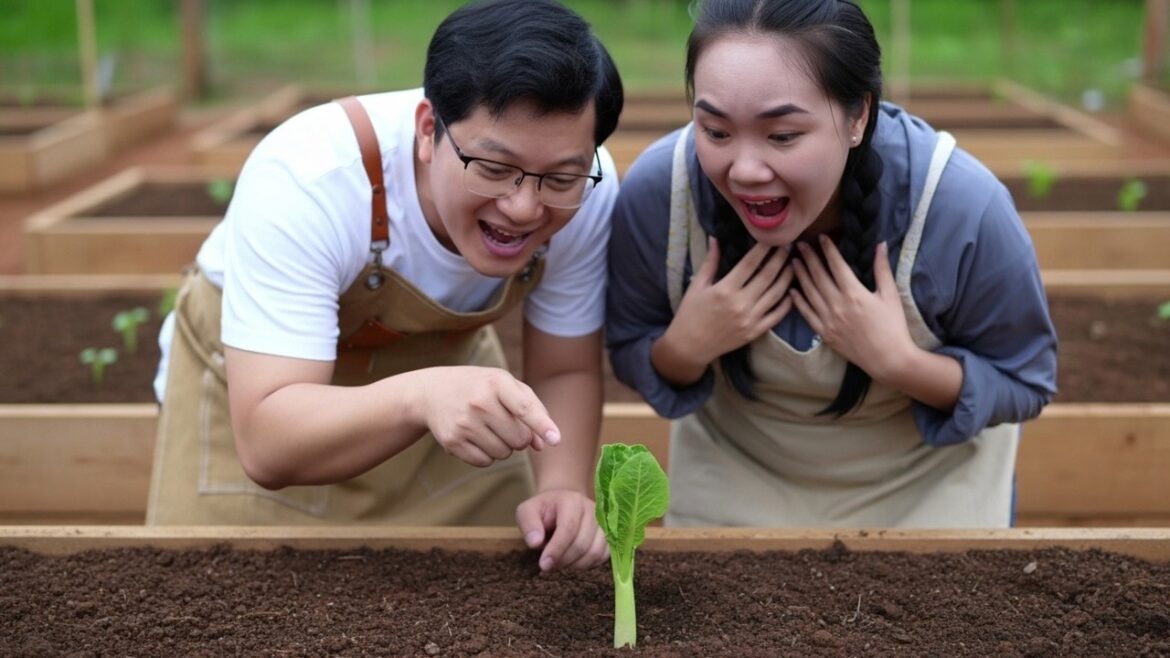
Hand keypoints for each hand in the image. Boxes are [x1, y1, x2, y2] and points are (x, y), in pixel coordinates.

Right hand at [420, 366, 559, 467]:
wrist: (432, 392)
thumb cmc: (479, 387)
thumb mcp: (505, 385)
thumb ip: (532, 409)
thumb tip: (543, 444)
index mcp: (496, 382)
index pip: (525, 408)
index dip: (542, 425)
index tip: (556, 440)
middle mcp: (479, 402)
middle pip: (519, 439)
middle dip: (520, 438)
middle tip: (506, 424)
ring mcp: (464, 423)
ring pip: (503, 454)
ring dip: (503, 447)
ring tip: (489, 429)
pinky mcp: (452, 441)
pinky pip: (484, 462)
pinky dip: (486, 455)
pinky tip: (476, 437)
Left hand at [516, 489, 608, 571]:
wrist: (562, 504)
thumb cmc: (543, 510)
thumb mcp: (527, 512)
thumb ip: (528, 525)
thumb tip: (535, 543)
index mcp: (572, 501)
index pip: (568, 528)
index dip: (556, 549)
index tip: (544, 565)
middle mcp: (592, 510)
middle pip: (582, 543)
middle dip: (564, 560)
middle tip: (549, 565)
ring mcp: (603, 523)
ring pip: (595, 552)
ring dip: (576, 565)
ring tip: (560, 563)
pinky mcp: (609, 536)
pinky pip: (603, 556)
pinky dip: (588, 564)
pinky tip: (574, 561)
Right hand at [659, 238, 793, 377]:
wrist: (690, 346)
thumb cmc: (690, 314)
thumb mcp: (696, 286)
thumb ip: (709, 262)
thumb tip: (715, 238)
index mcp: (725, 289)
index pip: (750, 263)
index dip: (763, 249)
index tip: (772, 238)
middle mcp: (741, 304)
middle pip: (767, 276)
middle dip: (780, 259)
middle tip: (788, 246)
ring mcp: (751, 319)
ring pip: (776, 294)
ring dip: (787, 277)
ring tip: (793, 264)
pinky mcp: (755, 332)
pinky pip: (777, 315)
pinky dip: (787, 303)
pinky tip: (791, 291)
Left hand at [789, 237, 915, 380]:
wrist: (888, 359)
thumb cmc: (894, 327)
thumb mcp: (891, 295)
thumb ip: (882, 269)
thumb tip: (881, 245)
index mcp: (854, 294)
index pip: (836, 265)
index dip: (828, 250)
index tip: (820, 237)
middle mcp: (837, 305)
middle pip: (818, 276)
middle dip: (809, 258)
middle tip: (799, 244)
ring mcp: (828, 320)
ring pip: (809, 293)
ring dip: (800, 275)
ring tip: (793, 261)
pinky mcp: (824, 333)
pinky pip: (807, 314)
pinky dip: (798, 301)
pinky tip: (792, 290)